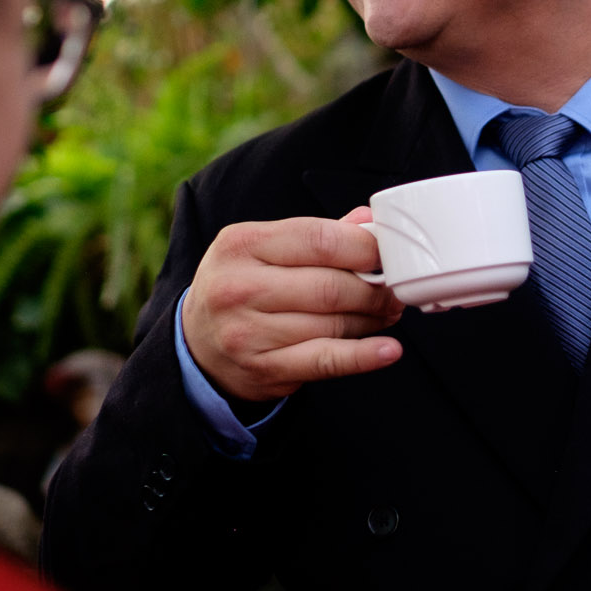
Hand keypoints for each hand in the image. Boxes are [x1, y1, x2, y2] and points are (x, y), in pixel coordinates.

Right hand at [183, 206, 404, 401]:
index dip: (364, 247)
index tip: (388, 253)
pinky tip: (388, 350)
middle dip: (374, 288)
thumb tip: (369, 222)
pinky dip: (363, 357)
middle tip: (394, 290)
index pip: (318, 239)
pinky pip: (325, 360)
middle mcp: (239, 287)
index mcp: (242, 244)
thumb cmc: (241, 286)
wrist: (196, 342)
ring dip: (372, 320)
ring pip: (332, 323)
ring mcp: (248, 332)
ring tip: (386, 314)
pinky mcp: (263, 369)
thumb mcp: (263, 249)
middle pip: (330, 286)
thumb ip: (316, 235)